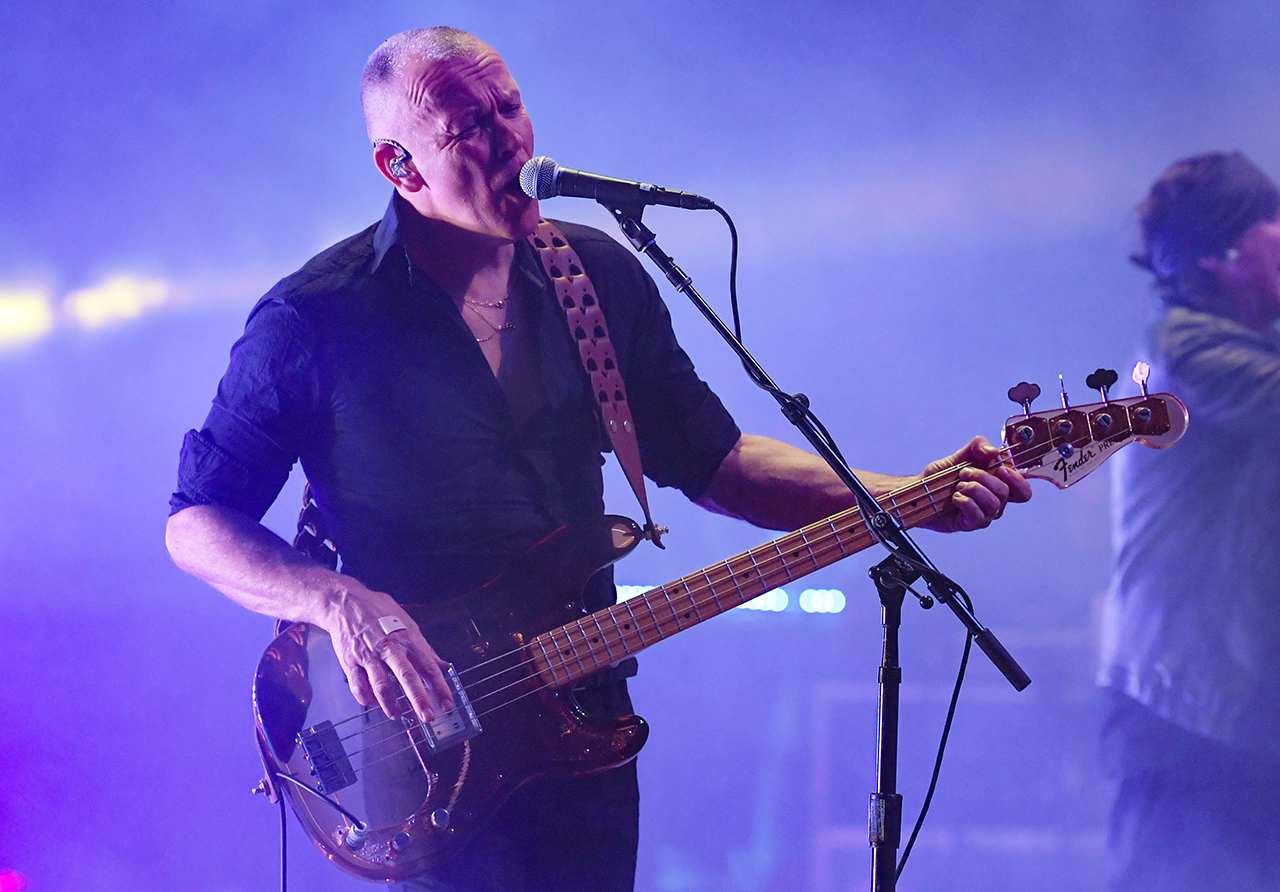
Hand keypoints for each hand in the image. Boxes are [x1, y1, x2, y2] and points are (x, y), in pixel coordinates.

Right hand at [322, 584, 453, 722]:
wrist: (345, 603)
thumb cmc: (379, 612)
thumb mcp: (408, 624)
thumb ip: (425, 649)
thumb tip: (443, 666)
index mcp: (407, 639)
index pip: (428, 666)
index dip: (439, 687)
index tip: (447, 704)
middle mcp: (389, 649)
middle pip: (407, 676)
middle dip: (419, 699)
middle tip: (428, 717)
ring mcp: (368, 656)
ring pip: (380, 685)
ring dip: (390, 704)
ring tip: (397, 715)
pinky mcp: (350, 662)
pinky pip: (358, 685)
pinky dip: (366, 697)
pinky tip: (372, 702)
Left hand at [917, 436, 1031, 532]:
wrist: (920, 490)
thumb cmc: (940, 477)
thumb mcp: (959, 456)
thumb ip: (977, 447)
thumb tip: (993, 450)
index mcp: (996, 484)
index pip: (1022, 490)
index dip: (1017, 480)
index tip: (1001, 468)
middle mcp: (993, 501)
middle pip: (1005, 493)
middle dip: (983, 478)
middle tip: (964, 473)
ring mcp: (983, 514)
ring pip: (993, 504)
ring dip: (973, 490)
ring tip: (958, 486)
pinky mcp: (970, 524)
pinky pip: (978, 515)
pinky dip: (965, 502)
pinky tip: (956, 498)